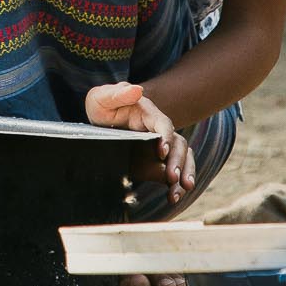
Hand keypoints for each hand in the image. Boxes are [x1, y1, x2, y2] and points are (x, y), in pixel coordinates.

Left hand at [85, 82, 195, 204]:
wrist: (101, 119)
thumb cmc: (103, 105)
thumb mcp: (103, 97)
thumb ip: (117, 94)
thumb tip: (137, 89)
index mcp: (148, 113)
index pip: (164, 124)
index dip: (166, 137)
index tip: (161, 152)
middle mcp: (159, 130)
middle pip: (178, 144)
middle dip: (178, 161)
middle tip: (174, 178)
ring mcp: (160, 146)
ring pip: (182, 158)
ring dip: (184, 175)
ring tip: (179, 192)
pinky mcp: (156, 160)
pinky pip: (172, 171)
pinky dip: (176, 184)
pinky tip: (173, 196)